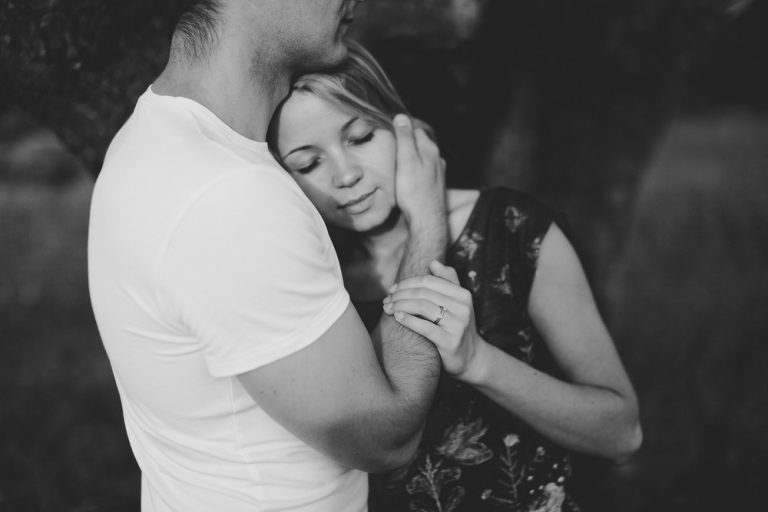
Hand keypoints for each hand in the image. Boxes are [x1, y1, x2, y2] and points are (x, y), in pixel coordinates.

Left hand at [382, 260, 486, 381]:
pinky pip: (425, 327)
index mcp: (463, 294)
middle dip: (400, 294)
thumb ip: (448, 281)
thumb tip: (433, 262)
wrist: (470, 358)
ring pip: (422, 307)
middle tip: (386, 300)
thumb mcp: (457, 303)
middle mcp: (463, 307)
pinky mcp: (450, 342)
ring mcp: (458, 325)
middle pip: (423, 293)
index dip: (407, 282)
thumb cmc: (457, 327)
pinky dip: (408, 320)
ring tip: (387, 308)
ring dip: (400, 305)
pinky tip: (397, 317)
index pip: (428, 280)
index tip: (392, 289)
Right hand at [391, 114, 445, 227]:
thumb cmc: (413, 191)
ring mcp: (438, 172)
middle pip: (420, 142)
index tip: (388, 131)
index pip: (415, 128)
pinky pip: (424, 170)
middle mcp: (437, 158)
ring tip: (397, 160)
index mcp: (429, 149)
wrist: (426, 220)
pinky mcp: (436, 185)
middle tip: (390, 145)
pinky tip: (408, 176)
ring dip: (412, 156)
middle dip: (407, 142)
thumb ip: (405, 138)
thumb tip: (401, 116)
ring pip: (422, 157)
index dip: (401, 128)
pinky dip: (415, 168)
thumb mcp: (405, 160)